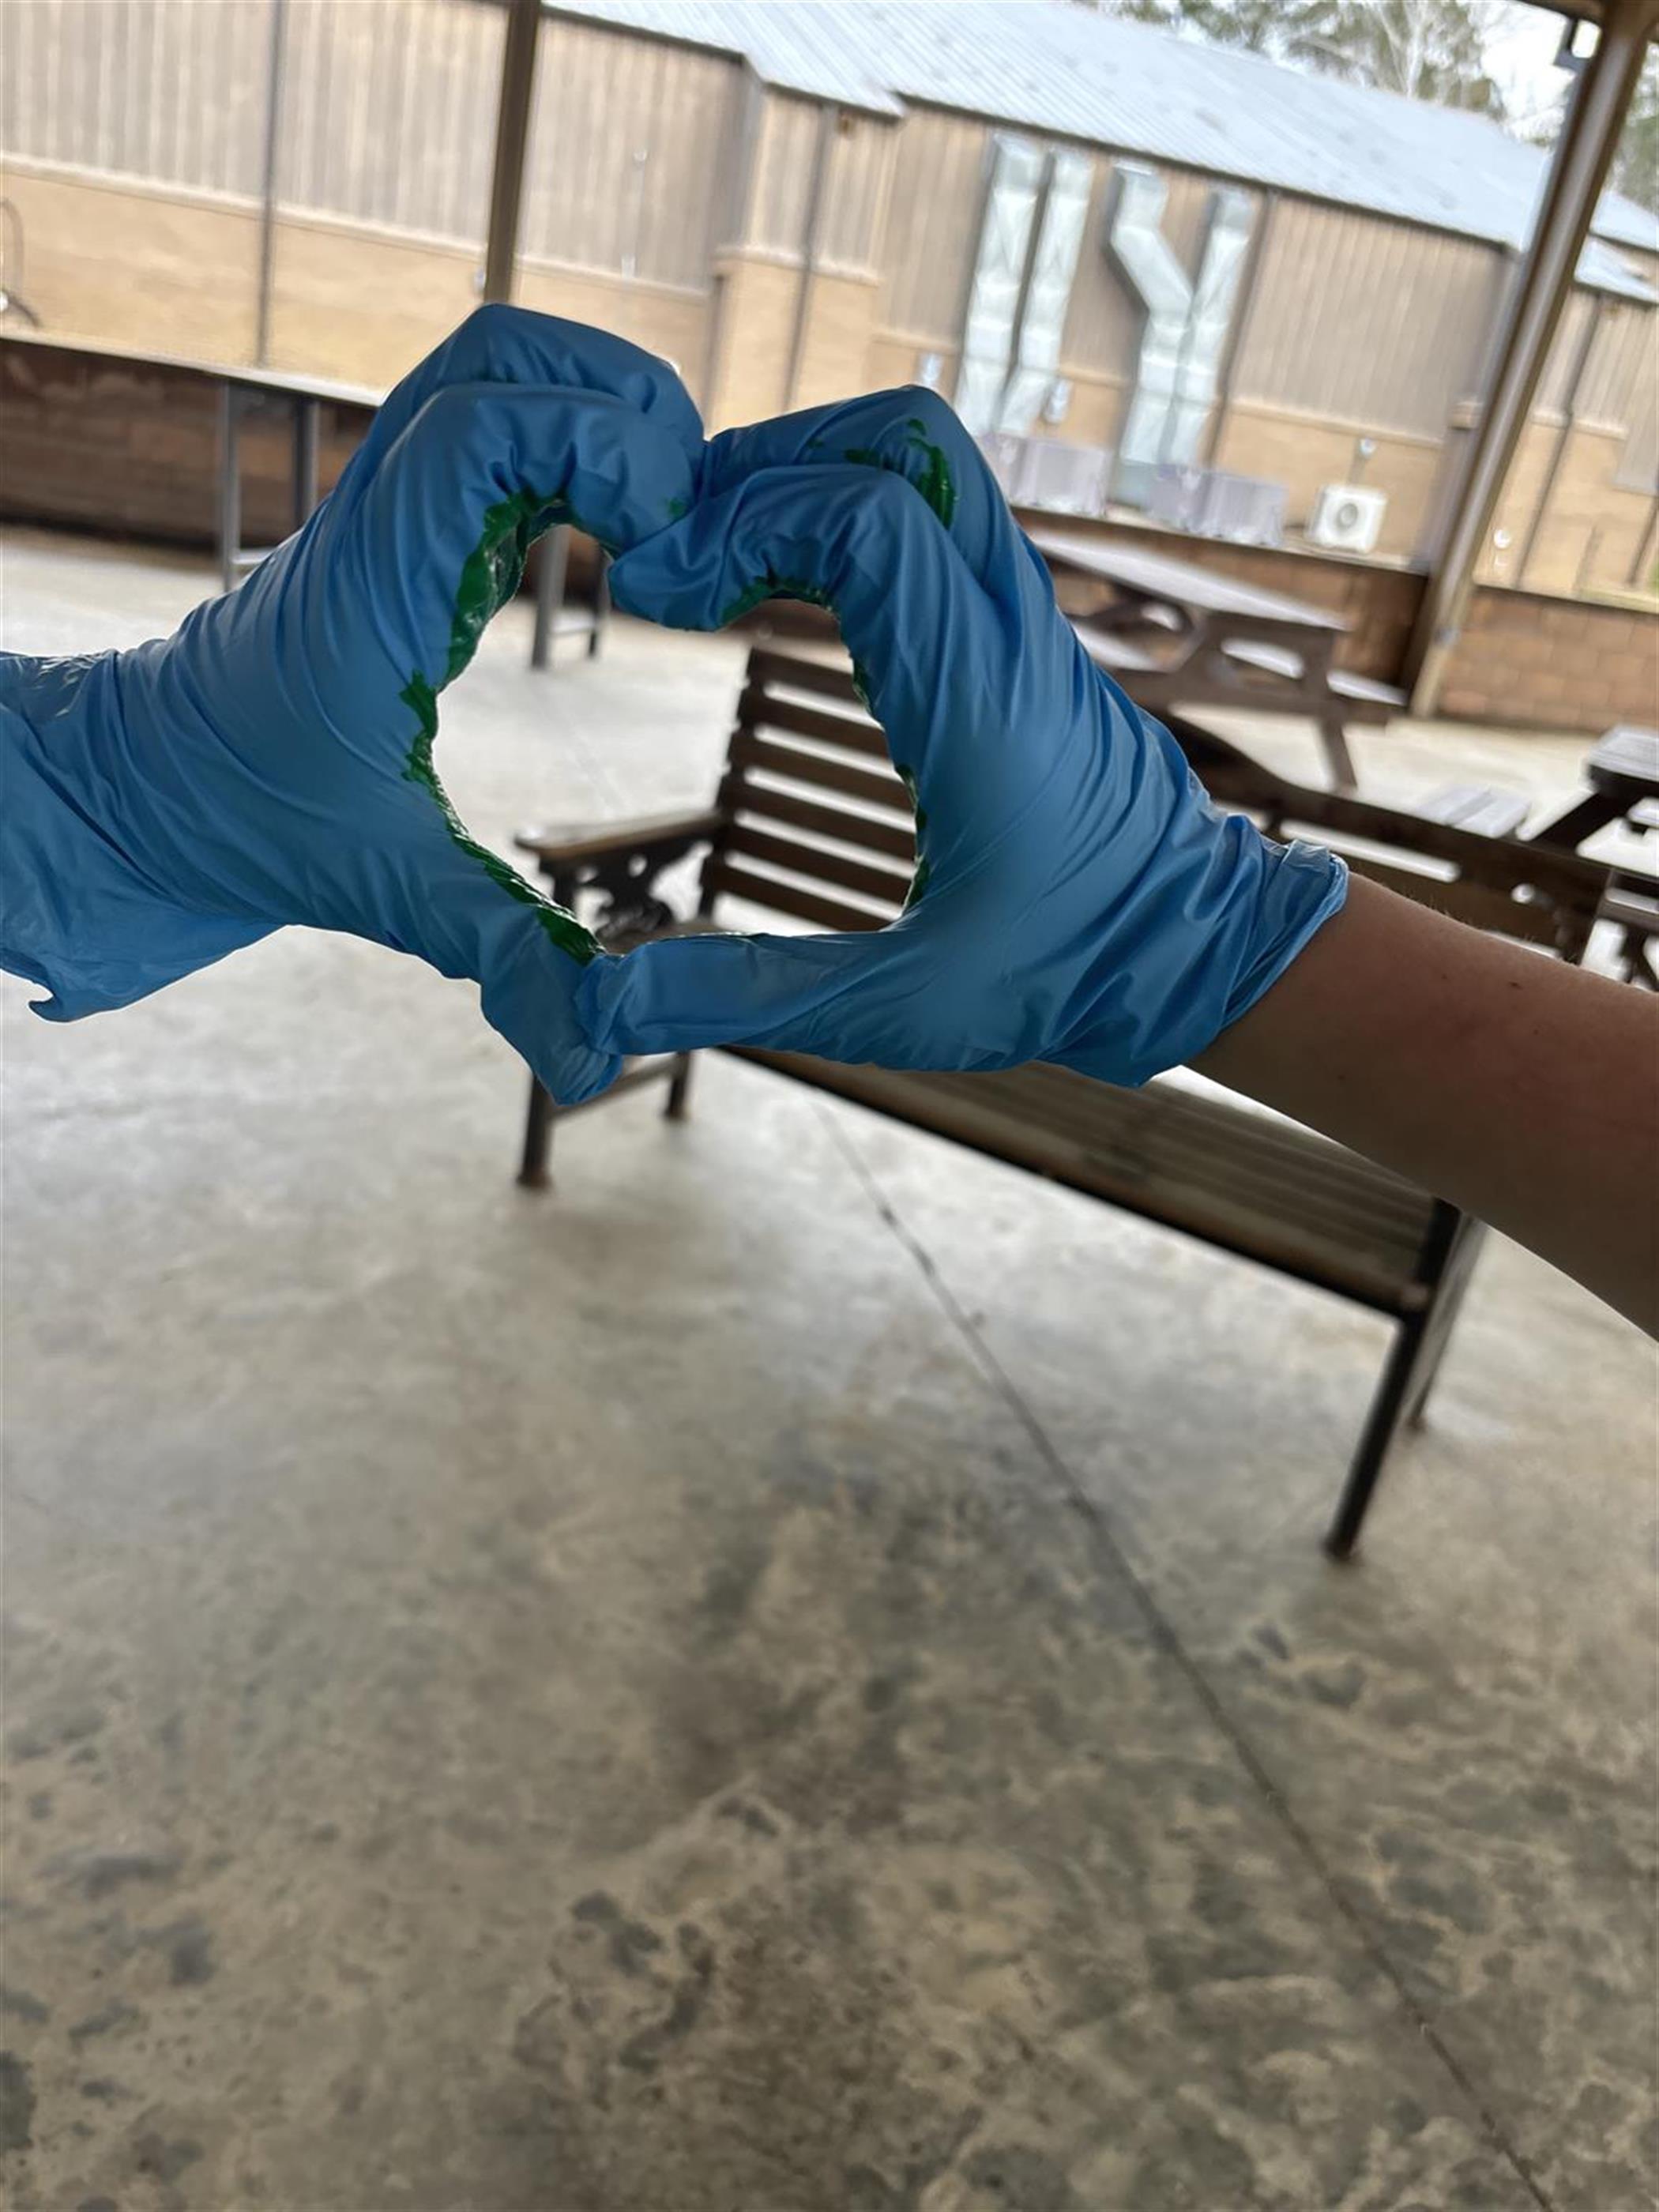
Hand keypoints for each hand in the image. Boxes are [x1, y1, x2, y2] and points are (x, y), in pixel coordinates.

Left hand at [0, 306, 702, 1103]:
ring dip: (598, 408)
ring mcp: (388, 507)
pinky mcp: (402, 525)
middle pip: (500, 352)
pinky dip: (570, 448)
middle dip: (617, 393)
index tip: (664, 534)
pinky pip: (492, 431)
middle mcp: (379, 515)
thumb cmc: (237, 823)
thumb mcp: (384, 888)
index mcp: (372, 582)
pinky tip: (618, 537)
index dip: (595, 440)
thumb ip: (503, 956)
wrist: (134, 794)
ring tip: (669, 514)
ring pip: (495, 371)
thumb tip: (595, 1055)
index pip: (481, 423)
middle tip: (686, 504)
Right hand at [579, 390, 1346, 1086]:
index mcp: (978, 704)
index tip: (662, 596)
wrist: (1195, 953)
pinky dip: (844, 517)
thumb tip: (609, 1005)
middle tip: (681, 548)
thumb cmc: (1067, 976)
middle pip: (899, 442)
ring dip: (805, 478)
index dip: (741, 520)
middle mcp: (1009, 632)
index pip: (866, 517)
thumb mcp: (903, 1010)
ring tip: (717, 563)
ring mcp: (1024, 618)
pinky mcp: (1020, 631)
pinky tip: (782, 597)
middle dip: (768, 461)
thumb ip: (753, 996)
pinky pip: (935, 516)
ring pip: (923, 461)